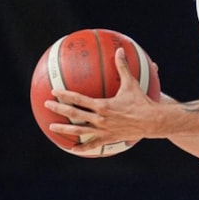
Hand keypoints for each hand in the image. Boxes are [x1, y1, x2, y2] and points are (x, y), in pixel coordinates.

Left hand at [45, 48, 161, 150]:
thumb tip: (120, 50)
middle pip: (75, 114)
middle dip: (59, 108)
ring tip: (51, 126)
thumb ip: (123, 67)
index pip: (79, 99)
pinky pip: (92, 144)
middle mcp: (100, 119)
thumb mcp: (131, 83)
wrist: (151, 121)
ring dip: (64, 129)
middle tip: (46, 104)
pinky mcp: (108, 138)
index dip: (65, 94)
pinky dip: (82, 147)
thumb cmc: (141, 101)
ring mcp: (103, 130)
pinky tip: (73, 149)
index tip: (54, 91)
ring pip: (79, 131)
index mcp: (103, 105)